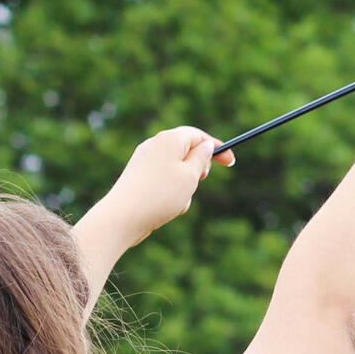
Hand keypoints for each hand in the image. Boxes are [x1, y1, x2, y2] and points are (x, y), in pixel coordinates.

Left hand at [91, 126, 234, 248]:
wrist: (123, 217)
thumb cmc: (160, 195)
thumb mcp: (191, 175)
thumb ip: (202, 158)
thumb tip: (205, 146)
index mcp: (169, 139)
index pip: (198, 136)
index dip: (217, 148)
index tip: (231, 163)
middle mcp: (154, 145)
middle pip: (186, 151)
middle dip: (198, 168)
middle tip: (199, 181)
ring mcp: (144, 161)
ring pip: (176, 170)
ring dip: (184, 185)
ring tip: (178, 201)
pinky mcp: (138, 177)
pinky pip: (163, 181)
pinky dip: (170, 193)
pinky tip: (165, 208)